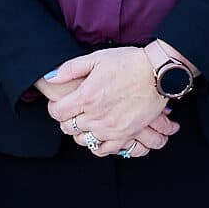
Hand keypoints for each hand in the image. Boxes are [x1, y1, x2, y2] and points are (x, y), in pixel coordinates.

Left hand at [45, 48, 176, 154]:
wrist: (157, 73)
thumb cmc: (128, 62)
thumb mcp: (97, 58)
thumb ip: (71, 68)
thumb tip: (51, 77)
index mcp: (86, 96)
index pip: (57, 112)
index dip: (55, 107)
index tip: (59, 104)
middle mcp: (95, 116)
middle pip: (68, 128)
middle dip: (66, 119)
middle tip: (73, 111)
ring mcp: (110, 128)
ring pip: (83, 140)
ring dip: (81, 132)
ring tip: (87, 121)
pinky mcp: (125, 135)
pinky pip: (103, 149)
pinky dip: (97, 144)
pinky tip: (99, 134)